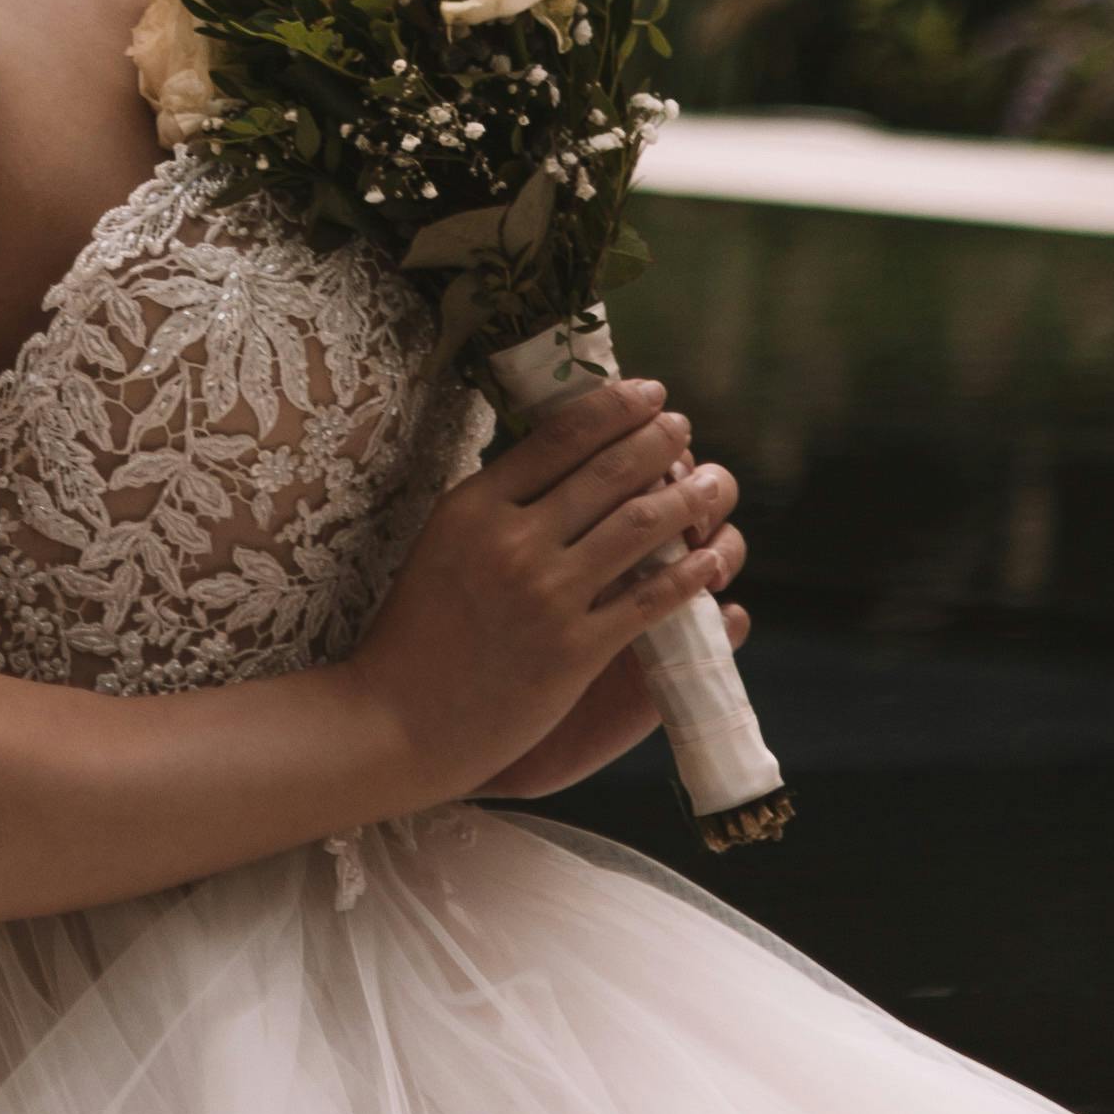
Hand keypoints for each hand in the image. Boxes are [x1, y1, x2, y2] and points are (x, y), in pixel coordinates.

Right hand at [347, 372, 743, 814]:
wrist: (398, 719)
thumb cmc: (418, 631)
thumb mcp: (442, 543)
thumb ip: (494, 504)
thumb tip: (557, 458)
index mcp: (475, 507)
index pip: (559, 436)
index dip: (615, 408)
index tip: (649, 393)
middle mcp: (513, 542)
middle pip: (608, 472)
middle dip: (660, 442)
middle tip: (684, 429)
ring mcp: (546, 596)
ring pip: (639, 527)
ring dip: (690, 498)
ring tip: (716, 482)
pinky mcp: (574, 650)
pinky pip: (648, 600)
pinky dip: (689, 574)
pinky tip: (710, 559)